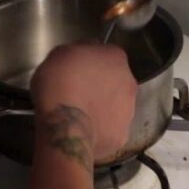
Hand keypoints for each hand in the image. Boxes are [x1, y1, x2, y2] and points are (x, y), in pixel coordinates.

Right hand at [30, 43, 136, 166]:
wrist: (67, 129)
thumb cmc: (59, 85)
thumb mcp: (58, 55)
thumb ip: (76, 52)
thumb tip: (80, 57)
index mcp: (115, 57)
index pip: (104, 53)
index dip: (88, 61)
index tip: (74, 69)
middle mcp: (129, 81)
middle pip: (114, 79)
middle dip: (99, 84)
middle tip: (77, 92)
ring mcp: (129, 111)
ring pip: (115, 105)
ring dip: (101, 107)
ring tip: (80, 114)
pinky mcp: (122, 136)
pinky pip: (110, 127)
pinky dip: (99, 128)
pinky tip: (84, 130)